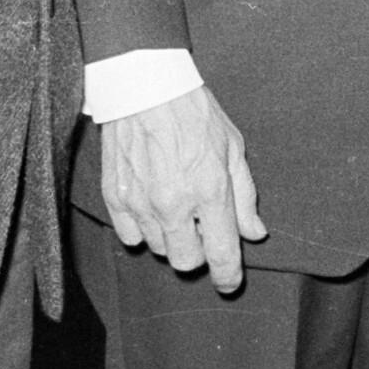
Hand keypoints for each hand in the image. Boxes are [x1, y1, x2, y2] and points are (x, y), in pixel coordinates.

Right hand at [101, 84, 265, 292]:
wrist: (145, 85)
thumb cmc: (194, 112)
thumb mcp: (233, 148)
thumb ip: (245, 196)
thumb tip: (254, 232)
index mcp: (209, 191)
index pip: (221, 255)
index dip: (228, 277)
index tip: (230, 282)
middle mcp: (173, 204)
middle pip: (185, 261)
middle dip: (198, 251)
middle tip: (201, 227)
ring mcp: (140, 203)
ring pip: (157, 249)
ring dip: (171, 236)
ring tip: (176, 205)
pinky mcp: (114, 197)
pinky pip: (129, 236)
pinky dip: (142, 228)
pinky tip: (151, 205)